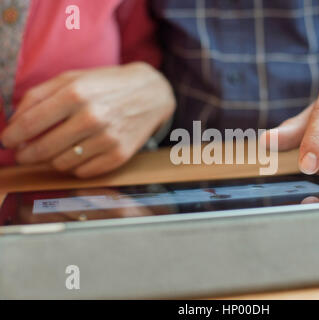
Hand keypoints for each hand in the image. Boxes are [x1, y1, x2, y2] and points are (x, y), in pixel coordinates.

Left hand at [1, 62, 174, 177]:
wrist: (151, 93)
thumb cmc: (107, 85)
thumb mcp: (72, 78)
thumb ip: (39, 95)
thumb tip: (15, 121)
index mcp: (76, 94)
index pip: (31, 123)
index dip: (13, 136)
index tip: (7, 141)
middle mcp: (92, 117)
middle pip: (43, 149)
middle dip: (26, 154)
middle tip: (24, 153)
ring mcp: (108, 139)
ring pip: (62, 164)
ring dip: (52, 159)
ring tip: (56, 150)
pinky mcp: (120, 155)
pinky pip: (84, 172)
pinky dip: (75, 166)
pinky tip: (78, 154)